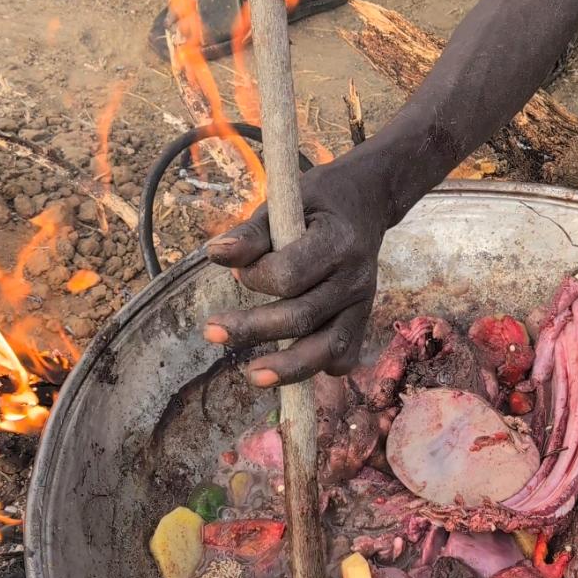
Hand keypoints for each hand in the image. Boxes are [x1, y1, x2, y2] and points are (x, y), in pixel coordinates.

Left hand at [202, 160, 384, 383]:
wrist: (367, 201)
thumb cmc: (318, 203)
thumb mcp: (286, 203)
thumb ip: (252, 232)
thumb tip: (216, 254)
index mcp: (338, 241)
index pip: (290, 275)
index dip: (255, 276)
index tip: (238, 268)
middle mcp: (356, 277)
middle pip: (302, 317)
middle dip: (252, 329)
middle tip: (211, 331)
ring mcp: (364, 303)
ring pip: (328, 349)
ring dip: (287, 368)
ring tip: (252, 375)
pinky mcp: (362, 319)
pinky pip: (343, 357)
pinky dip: (319, 368)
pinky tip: (290, 366)